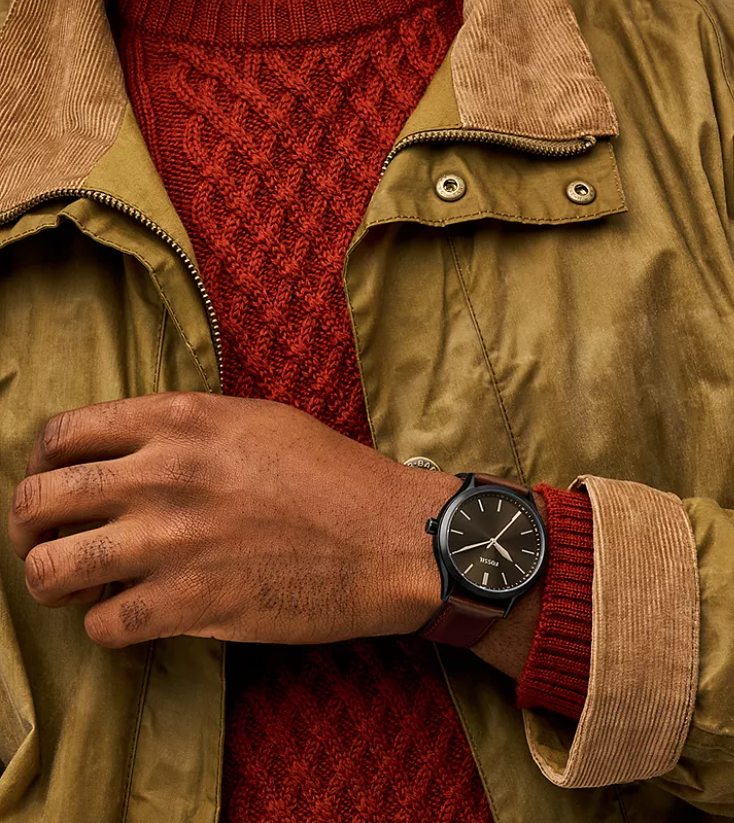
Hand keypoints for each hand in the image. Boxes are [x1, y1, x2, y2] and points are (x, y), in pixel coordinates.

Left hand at [7, 393, 459, 649]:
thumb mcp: (257, 420)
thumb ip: (185, 427)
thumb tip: (126, 450)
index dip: (44, 462)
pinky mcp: (189, 604)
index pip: (63, 433)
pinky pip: (100, 625)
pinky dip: (108, 624)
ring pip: (49, 570)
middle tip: (53, 540)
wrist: (388, 536)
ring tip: (82, 584)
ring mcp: (172, 541)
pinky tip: (136, 614)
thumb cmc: (332, 476)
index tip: (58, 482)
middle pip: (36, 501)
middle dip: (30, 528)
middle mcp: (164, 474)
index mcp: (182, 419)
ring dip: (55, 582)